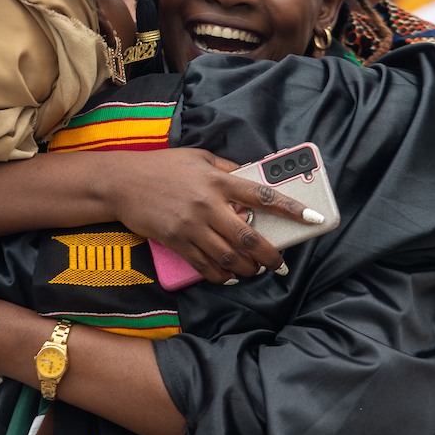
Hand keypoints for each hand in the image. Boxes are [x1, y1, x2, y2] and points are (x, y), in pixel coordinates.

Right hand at [104, 148, 319, 283]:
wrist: (122, 182)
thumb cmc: (162, 167)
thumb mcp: (198, 157)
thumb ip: (227, 168)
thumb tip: (253, 177)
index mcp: (218, 180)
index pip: (262, 195)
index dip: (291, 208)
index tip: (313, 219)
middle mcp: (207, 204)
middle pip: (248, 238)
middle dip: (270, 256)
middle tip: (279, 265)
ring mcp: (191, 225)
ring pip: (228, 257)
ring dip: (246, 270)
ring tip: (254, 271)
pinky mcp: (176, 241)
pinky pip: (204, 266)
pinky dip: (220, 276)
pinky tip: (228, 277)